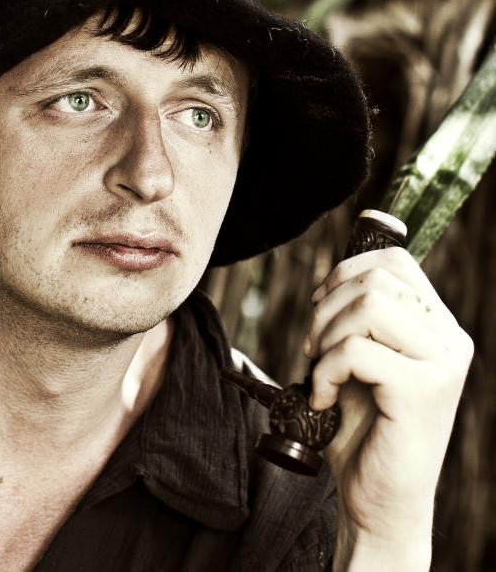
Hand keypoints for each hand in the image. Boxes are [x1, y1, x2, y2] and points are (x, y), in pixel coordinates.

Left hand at [305, 247, 472, 567]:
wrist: (378, 499)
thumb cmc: (363, 428)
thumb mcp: (360, 359)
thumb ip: (360, 319)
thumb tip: (334, 276)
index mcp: (436, 326)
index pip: (395, 262)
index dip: (344, 272)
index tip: (320, 306)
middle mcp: (448, 339)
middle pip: (376, 278)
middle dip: (326, 308)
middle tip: (312, 348)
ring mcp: (441, 364)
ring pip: (369, 305)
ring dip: (325, 335)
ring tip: (319, 370)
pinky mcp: (423, 391)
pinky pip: (356, 351)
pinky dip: (325, 370)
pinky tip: (324, 399)